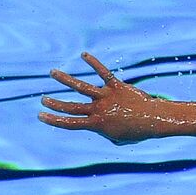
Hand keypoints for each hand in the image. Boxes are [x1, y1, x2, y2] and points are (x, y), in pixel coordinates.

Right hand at [39, 52, 161, 144]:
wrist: (155, 119)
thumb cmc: (138, 131)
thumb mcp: (119, 139)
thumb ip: (107, 134)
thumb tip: (106, 131)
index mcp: (96, 124)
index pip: (69, 123)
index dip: (53, 120)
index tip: (40, 115)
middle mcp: (98, 110)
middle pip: (71, 106)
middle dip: (55, 103)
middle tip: (42, 99)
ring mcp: (106, 97)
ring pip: (81, 87)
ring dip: (65, 79)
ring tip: (53, 72)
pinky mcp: (117, 86)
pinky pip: (103, 72)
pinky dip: (94, 63)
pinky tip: (84, 55)